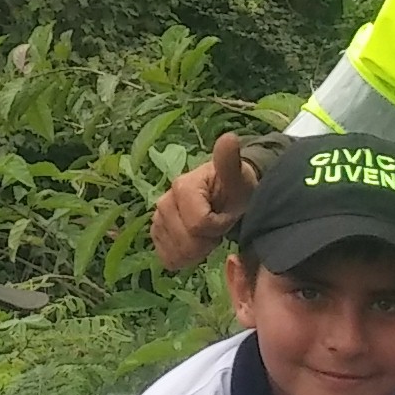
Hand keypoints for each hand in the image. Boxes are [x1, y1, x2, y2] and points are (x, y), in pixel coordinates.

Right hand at [150, 130, 258, 270]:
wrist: (227, 195)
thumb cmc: (234, 187)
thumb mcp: (238, 176)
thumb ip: (229, 161)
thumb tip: (229, 137)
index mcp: (181, 187)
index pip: (199, 226)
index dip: (219, 227)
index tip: (228, 215)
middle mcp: (163, 202)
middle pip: (186, 242)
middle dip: (208, 240)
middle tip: (218, 225)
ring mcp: (157, 219)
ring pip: (176, 253)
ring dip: (197, 250)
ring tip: (208, 232)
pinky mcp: (157, 233)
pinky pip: (167, 257)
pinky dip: (184, 257)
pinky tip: (196, 242)